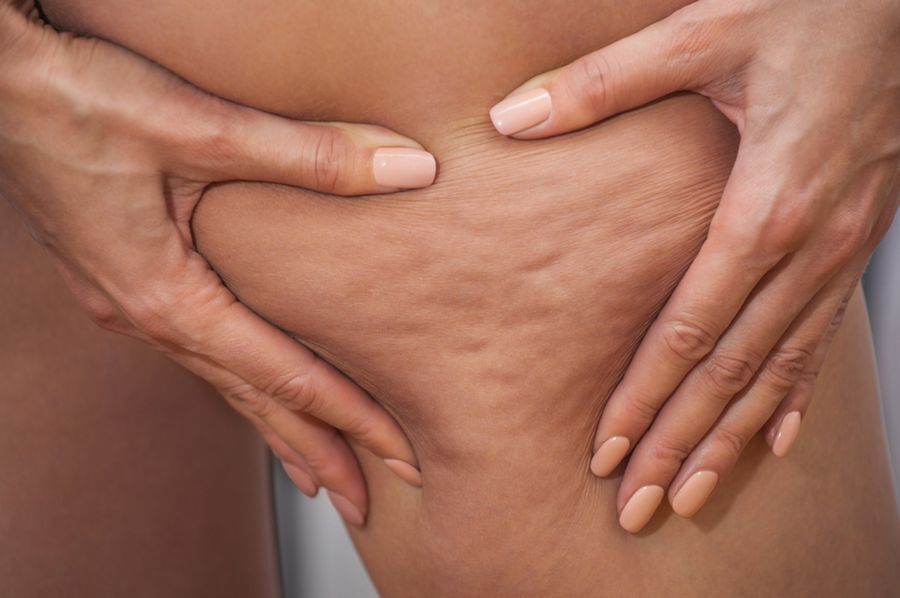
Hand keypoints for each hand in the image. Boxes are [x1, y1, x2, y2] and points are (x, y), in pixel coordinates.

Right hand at [0, 2, 434, 525]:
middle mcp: (148, 317)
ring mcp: (132, 303)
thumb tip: (410, 171)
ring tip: (319, 473)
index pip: (282, 379)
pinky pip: (201, 353)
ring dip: (278, 430)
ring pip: (224, 384)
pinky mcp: (129, 279)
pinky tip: (254, 390)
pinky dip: (242, 384)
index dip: (350, 420)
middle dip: (316, 455)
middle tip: (366, 504)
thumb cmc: (77, 102)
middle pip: (251, 403)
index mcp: (167, 298)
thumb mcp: (202, 126)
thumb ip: (311, 155)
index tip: (397, 457)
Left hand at [489, 0, 898, 531]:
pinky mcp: (852, 244)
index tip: (607, 451)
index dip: (645, 398)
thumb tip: (513, 117)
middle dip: (680, 445)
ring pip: (778, 372)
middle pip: (732, 372)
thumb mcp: (702, 33)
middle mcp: (807, 246)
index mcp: (762, 205)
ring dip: (731, 441)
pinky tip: (773, 442)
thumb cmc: (809, 11)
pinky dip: (794, 397)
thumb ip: (604, 83)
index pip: (689, 331)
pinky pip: (822, 340)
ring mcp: (838, 253)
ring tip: (693, 495)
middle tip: (639, 506)